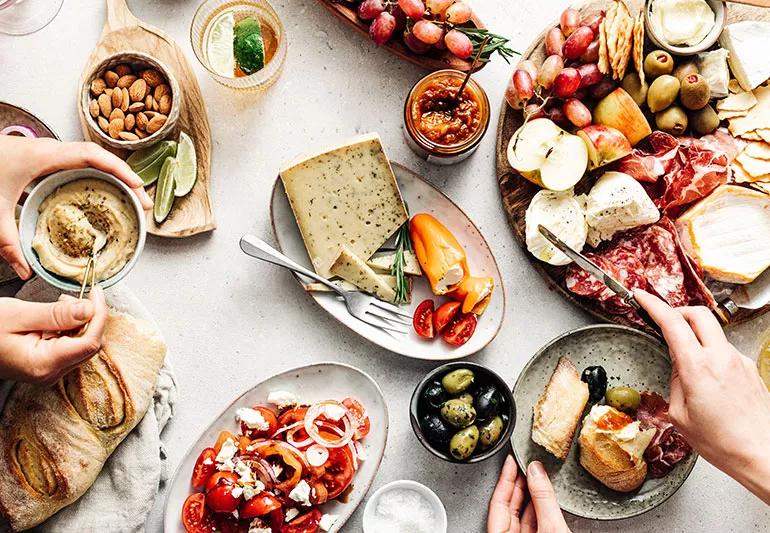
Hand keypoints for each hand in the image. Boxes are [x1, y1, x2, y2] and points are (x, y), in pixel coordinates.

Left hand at [0, 135, 151, 278]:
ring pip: (89, 159)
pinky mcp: (38, 158)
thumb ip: (8, 243)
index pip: (93, 156)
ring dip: (112, 176)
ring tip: (129, 197)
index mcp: (44, 156)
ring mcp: (44, 152)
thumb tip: (25, 270)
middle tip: (141, 200)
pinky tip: (98, 194)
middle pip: (99, 157)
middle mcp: (49, 150)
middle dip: (124, 177)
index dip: (120, 170)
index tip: (137, 188)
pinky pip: (76, 164)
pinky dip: (94, 176)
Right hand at [0, 287, 107, 383]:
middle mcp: (49, 373)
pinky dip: (67, 328)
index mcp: (44, 364)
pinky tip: (54, 316)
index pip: (90, 342)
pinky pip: (68, 346)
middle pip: (89, 345)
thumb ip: (56, 314)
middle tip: (80, 295)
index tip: (97, 293)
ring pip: (81, 345)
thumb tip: (89, 309)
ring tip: (61, 303)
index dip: (99, 315)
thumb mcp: (18, 315)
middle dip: (90, 318)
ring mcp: (47, 372)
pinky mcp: (44, 365)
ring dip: (78, 322)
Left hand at [487, 456, 569, 532]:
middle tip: (526, 464)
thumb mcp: (551, 527)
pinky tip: (545, 496)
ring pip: (521, 515)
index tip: (511, 461)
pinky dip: (538, 508)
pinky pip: (532, 523)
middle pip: (509, 506)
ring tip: (538, 476)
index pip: (498, 501)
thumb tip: (536, 471)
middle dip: (519, 484)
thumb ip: (543, 499)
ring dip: (531, 495)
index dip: (505, 478)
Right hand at [635, 289, 769, 503]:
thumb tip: (678, 366)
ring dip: (695, 334)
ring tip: (686, 361)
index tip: (641, 296)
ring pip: (713, 332)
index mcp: (698, 368)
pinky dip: (710, 353)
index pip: (672, 323)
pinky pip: (724, 351)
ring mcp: (738, 361)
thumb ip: (676, 382)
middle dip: (678, 311)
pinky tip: (707, 378)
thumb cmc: (722, 442)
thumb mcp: (680, 415)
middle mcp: (721, 358)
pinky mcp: (749, 370)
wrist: (762, 454)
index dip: (653, 305)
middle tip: (664, 320)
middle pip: (699, 314)